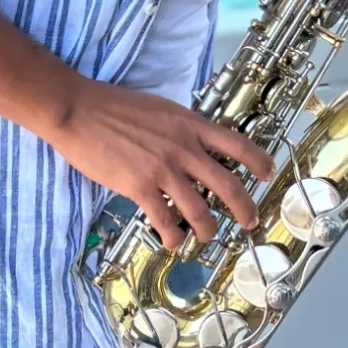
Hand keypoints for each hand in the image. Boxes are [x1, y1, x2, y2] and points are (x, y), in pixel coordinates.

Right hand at [50, 80, 275, 251]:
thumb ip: (181, 128)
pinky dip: (173, 237)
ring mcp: (164, 169)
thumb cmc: (114, 106)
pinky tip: (173, 241)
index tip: (268, 173)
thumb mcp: (160, 109)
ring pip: (200, 210)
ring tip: (206, 236)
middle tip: (249, 221)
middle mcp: (184, 147)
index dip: (258, 161)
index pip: (237, 143)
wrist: (80, 110)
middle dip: (244, 208)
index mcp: (190, 124)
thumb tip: (195, 144)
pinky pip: (166, 221)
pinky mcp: (140, 187)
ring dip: (208, 229)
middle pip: (228, 184)